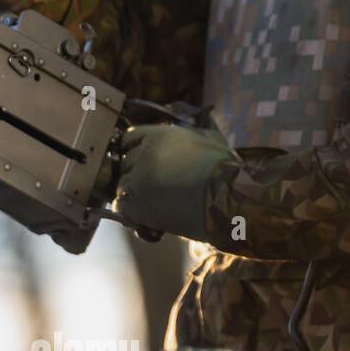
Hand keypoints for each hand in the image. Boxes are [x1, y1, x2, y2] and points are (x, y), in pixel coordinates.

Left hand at [113, 124, 237, 241]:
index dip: (133, 151)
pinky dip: (131, 212)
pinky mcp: (135, 202)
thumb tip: (179, 138)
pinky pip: (121, 205)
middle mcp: (143, 152)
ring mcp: (137, 177)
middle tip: (153, 187)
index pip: (129, 138)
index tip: (140, 162)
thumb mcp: (205, 141)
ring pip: (122, 184)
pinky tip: (146, 215)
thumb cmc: (225, 172)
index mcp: (160, 135)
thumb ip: (183, 138)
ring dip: (134, 194)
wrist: (228, 199)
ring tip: (153, 204)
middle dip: (136, 174)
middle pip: (125, 162)